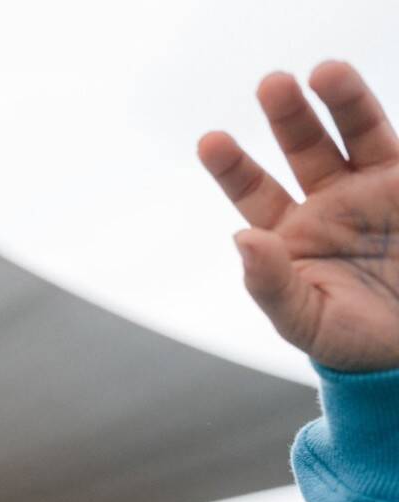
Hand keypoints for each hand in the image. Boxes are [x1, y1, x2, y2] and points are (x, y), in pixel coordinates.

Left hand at [198, 61, 398, 371]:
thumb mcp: (305, 322)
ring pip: (355, 133)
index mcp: (288, 235)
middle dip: (288, 116)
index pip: (253, 192)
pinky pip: (398, 149)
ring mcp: (373, 190)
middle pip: (303, 148)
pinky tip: (362, 102)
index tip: (210, 140)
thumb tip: (241, 239)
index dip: (232, 166)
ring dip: (342, 100)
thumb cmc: (352, 341)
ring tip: (326, 71)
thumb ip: (271, 285)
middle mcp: (328, 204)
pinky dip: (377, 121)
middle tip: (272, 84)